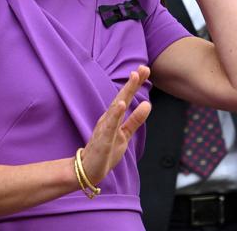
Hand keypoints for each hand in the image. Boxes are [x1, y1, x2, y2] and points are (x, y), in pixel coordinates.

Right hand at [80, 65, 151, 184]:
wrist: (88, 169)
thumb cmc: (106, 151)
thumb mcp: (125, 134)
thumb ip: (135, 119)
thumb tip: (147, 104)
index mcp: (114, 117)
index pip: (126, 97)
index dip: (135, 84)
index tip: (145, 69)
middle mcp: (108, 119)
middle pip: (121, 97)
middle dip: (132, 83)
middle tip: (143, 68)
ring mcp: (104, 128)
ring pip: (116, 107)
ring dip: (125, 92)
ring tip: (133, 78)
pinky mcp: (102, 140)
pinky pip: (109, 126)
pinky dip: (115, 114)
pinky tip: (121, 104)